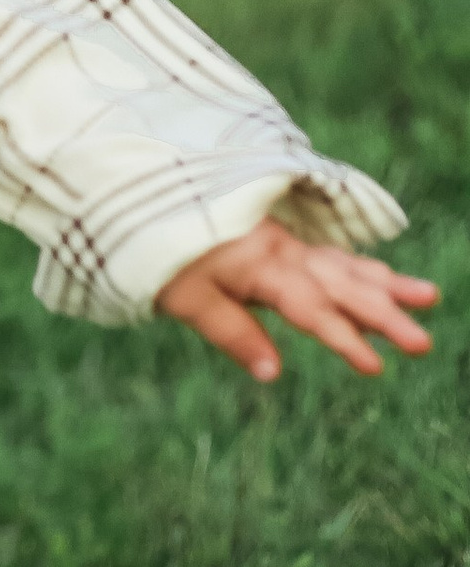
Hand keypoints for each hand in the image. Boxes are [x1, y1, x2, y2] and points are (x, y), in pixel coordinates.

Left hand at [156, 219, 438, 383]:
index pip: (310, 309)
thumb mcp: (184, 298)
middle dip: (383, 313)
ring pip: (342, 264)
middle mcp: (279, 250)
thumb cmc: (156, 250)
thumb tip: (273, 375)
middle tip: (423, 342)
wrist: (138, 191)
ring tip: (428, 296)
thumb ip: (232, 334)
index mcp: (259, 266)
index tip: (376, 366)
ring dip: (384, 283)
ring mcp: (281, 242)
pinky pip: (328, 254)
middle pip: (339, 284)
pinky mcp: (276, 239)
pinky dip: (359, 266)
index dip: (342, 339)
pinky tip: (379, 277)